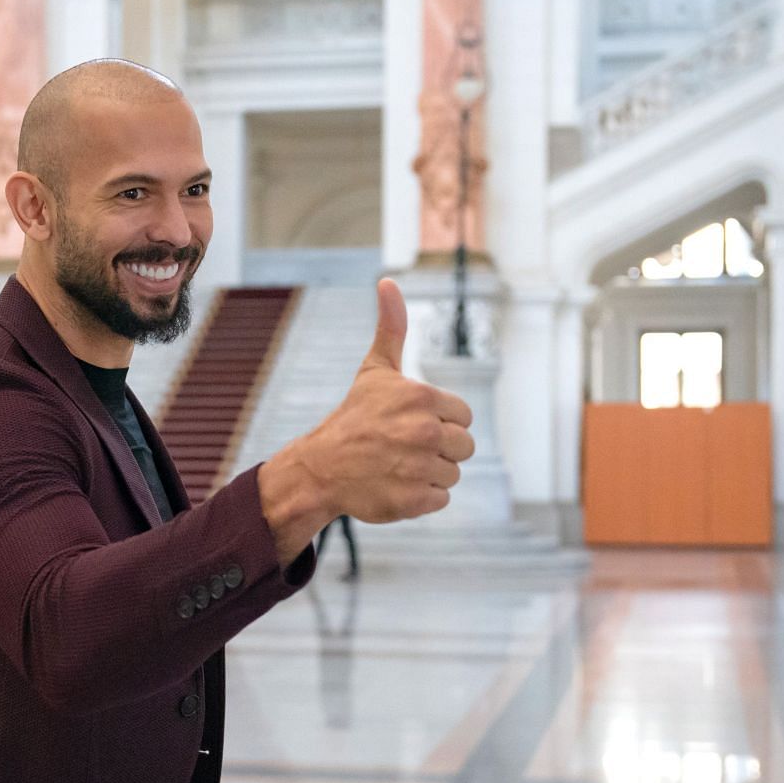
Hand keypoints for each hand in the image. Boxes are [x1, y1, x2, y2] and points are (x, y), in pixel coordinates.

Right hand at [260, 278, 474, 561]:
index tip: (410, 423)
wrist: (319, 467)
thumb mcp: (375, 370)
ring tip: (398, 466)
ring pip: (452, 474)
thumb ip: (391, 327)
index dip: (440, 421)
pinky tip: (395, 485)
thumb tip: (388, 281)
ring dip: (429, 474)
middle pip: (464, 447)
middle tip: (404, 447)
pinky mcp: (413, 501)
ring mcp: (418, 468)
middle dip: (439, 449)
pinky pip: (439, 499)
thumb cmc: (353, 417)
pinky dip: (420, 497)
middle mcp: (423, 432)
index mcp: (421, 398)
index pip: (463, 417)